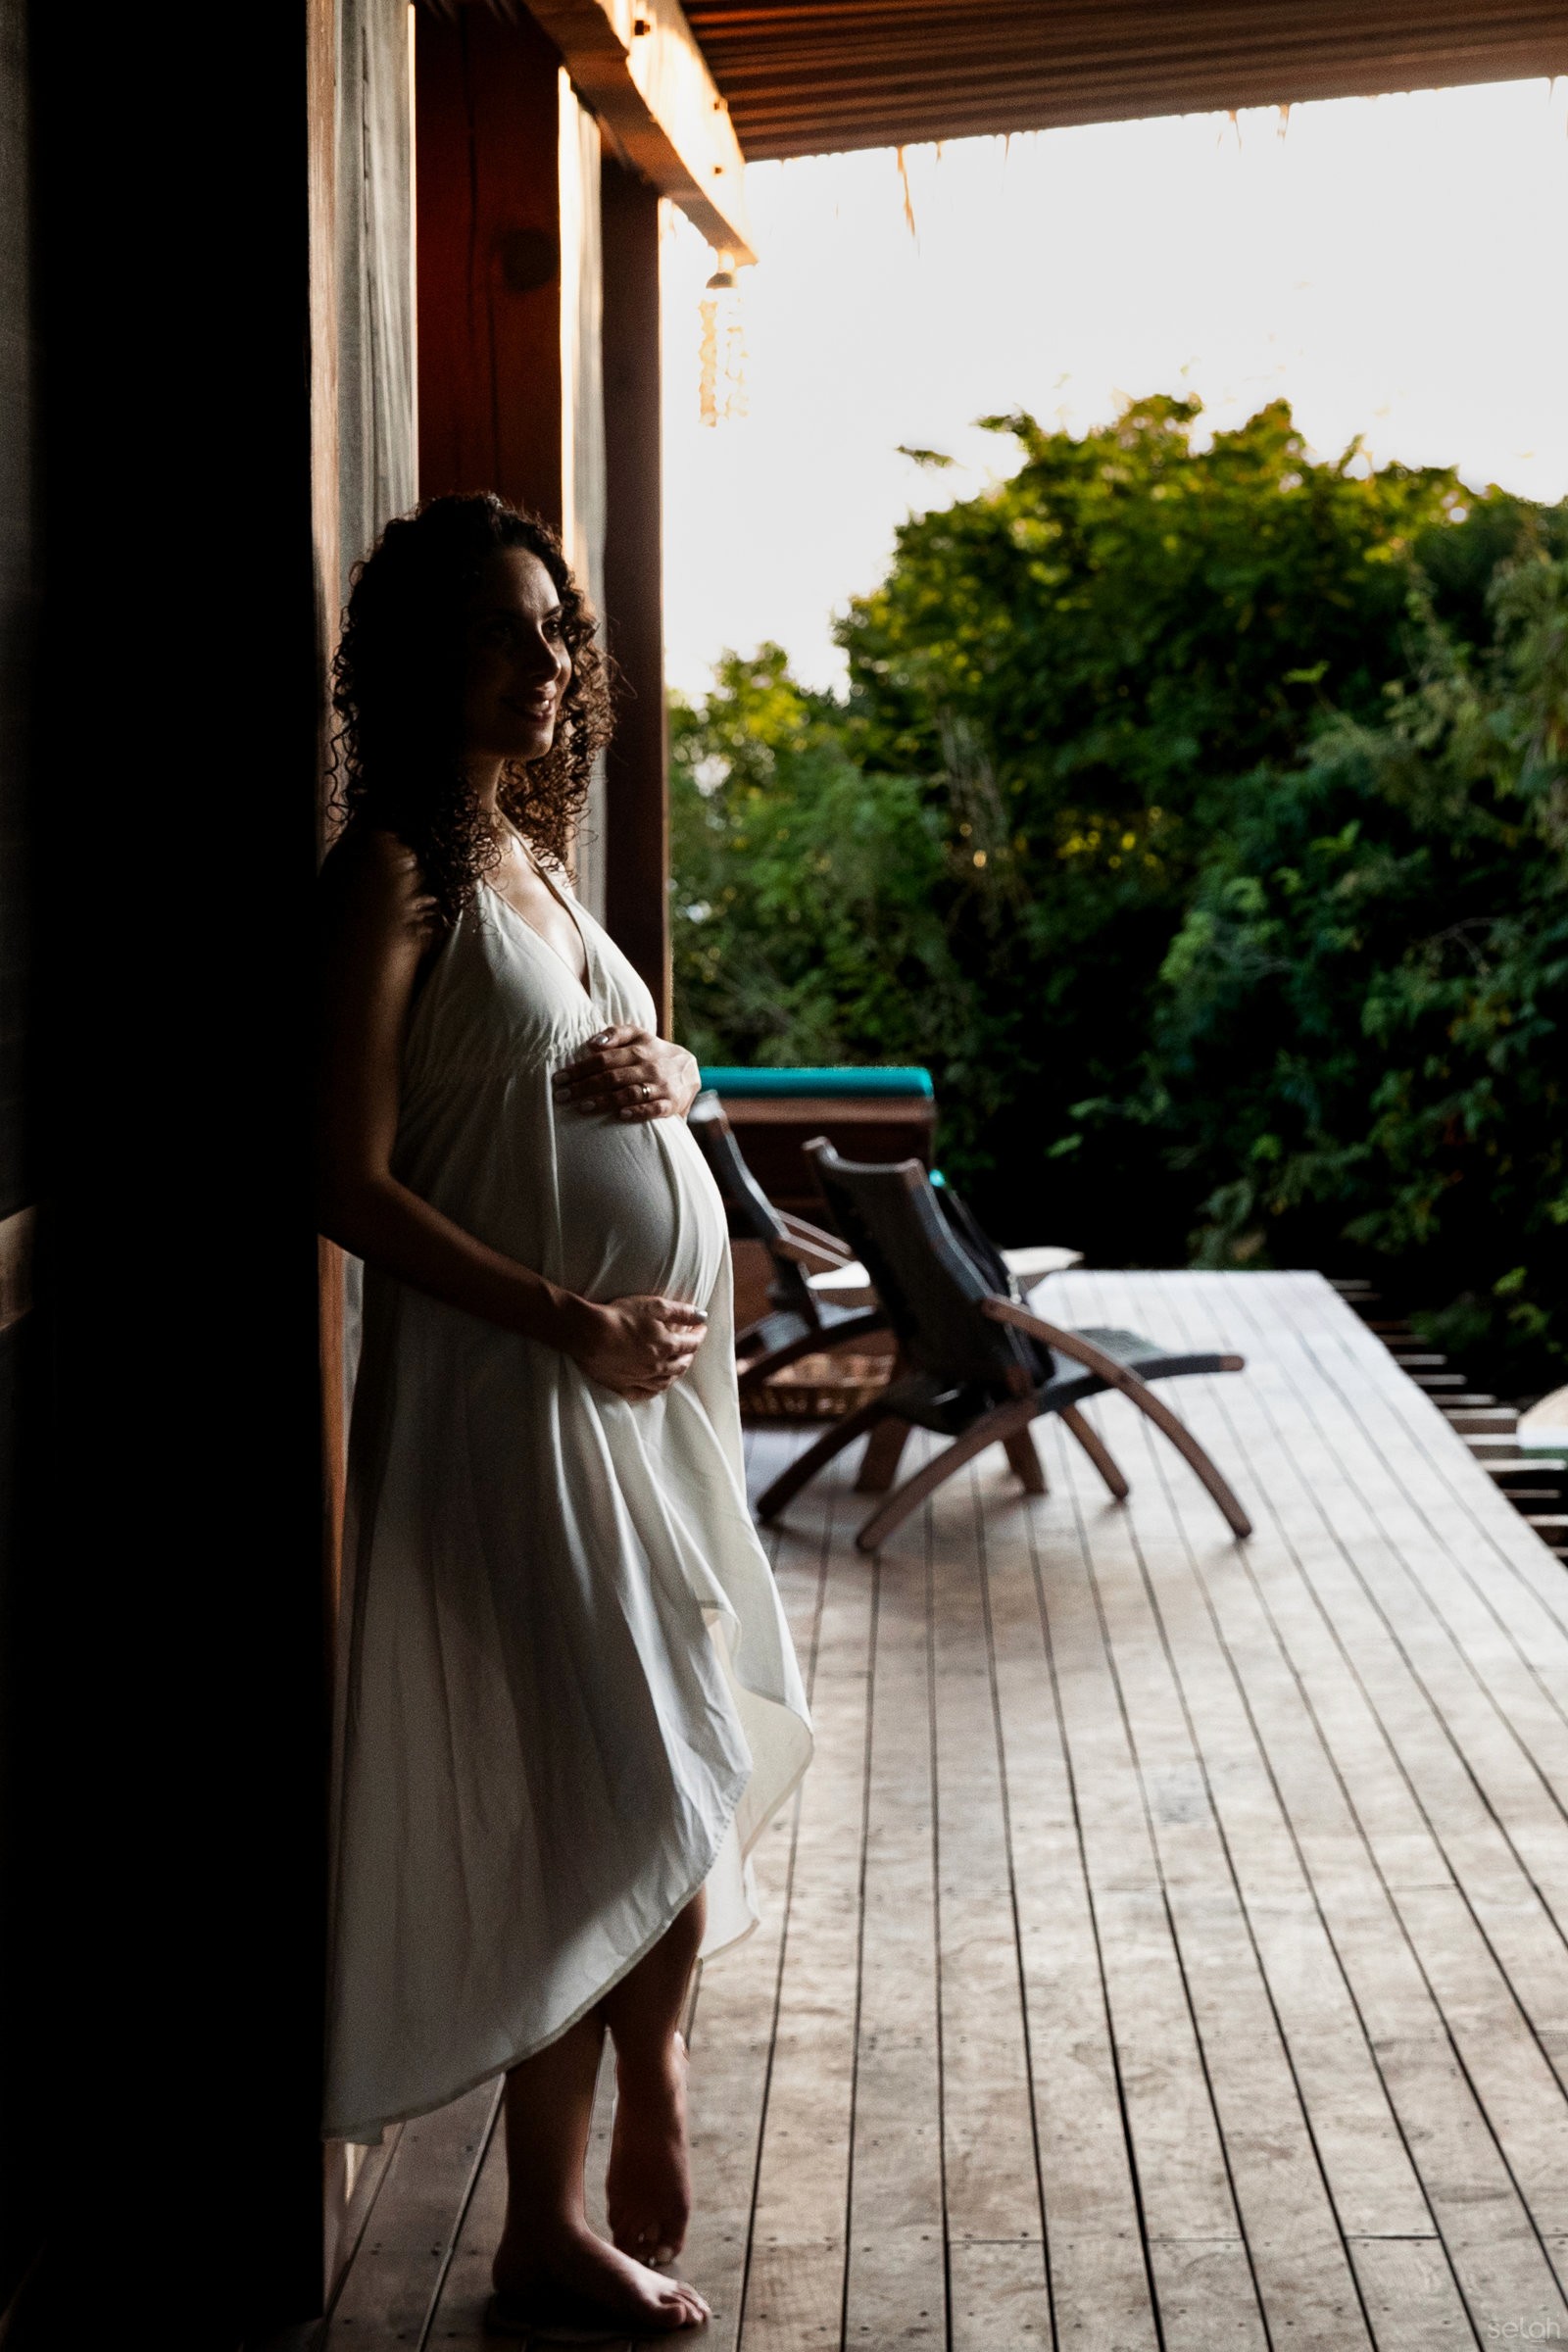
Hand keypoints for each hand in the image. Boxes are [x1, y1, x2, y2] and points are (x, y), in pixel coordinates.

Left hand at [553, 1026, 700, 1122]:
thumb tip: (592, 1043)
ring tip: (582, 1107)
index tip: (559, 1078)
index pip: (604, 1059)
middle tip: (561, 1095)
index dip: (580, 1068)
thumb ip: (616, 1033)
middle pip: (611, 1077)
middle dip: (584, 1087)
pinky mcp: (670, 1104)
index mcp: (638, 1050)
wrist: (689, 1069)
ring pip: (629, 1093)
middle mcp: (649, 1067)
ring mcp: (660, 1087)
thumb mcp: (639, 1035)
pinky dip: (637, 1112)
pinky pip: (654, 1109)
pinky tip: (620, 1116)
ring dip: (604, 1101)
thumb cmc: (654, 1052)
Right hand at [565, 1294, 707, 1398]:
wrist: (588, 1333)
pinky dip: (653, 1390)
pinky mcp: (622, 1387)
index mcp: (667, 1346)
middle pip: (681, 1364)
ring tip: (677, 1366)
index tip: (701, 1327)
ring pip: (665, 1382)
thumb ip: (681, 1311)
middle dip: (689, 1354)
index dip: (698, 1334)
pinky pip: (643, 1394)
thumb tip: (702, 1316)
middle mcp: (657, 1367)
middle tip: (690, 1347)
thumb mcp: (654, 1305)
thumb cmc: (620, 1316)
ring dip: (675, 1373)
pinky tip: (654, 1387)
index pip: (691, 1343)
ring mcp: (640, 1379)